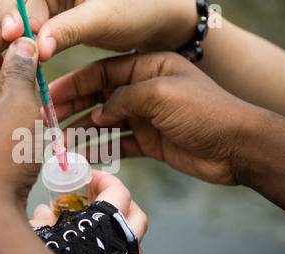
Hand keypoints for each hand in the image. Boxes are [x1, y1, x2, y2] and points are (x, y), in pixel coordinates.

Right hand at [0, 0, 197, 60]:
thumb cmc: (140, 8)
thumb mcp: (103, 17)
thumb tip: (39, 47)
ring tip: (27, 61)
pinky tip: (38, 62)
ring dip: (27, 41)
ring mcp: (60, 4)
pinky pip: (44, 33)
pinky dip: (40, 47)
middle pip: (23, 5)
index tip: (15, 34)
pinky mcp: (66, 21)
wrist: (162, 20)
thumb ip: (68, 29)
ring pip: (31, 22)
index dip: (14, 9)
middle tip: (17, 52)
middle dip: (18, 29)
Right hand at [30, 169, 147, 253]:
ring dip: (120, 222)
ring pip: (135, 235)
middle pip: (135, 211)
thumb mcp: (38, 237)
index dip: (105, 179)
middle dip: (117, 199)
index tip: (88, 177)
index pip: (119, 191)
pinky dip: (118, 243)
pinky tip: (97, 245)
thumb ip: (42, 220)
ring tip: (96, 221)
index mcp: (106, 225)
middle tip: (94, 196)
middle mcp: (123, 242)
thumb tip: (44, 211)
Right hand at [49, 51, 259, 185]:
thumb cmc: (204, 112)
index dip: (75, 83)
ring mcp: (146, 117)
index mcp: (148, 67)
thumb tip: (98, 114)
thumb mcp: (159, 94)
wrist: (236, 148)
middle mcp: (144, 91)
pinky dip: (102, 150)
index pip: (102, 72)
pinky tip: (83, 156)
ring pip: (106, 123)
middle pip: (100, 98)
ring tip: (60, 143)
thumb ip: (123, 99)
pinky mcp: (150, 141)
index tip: (51, 94)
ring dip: (83, 132)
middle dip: (73, 108)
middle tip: (48, 121)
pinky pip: (119, 144)